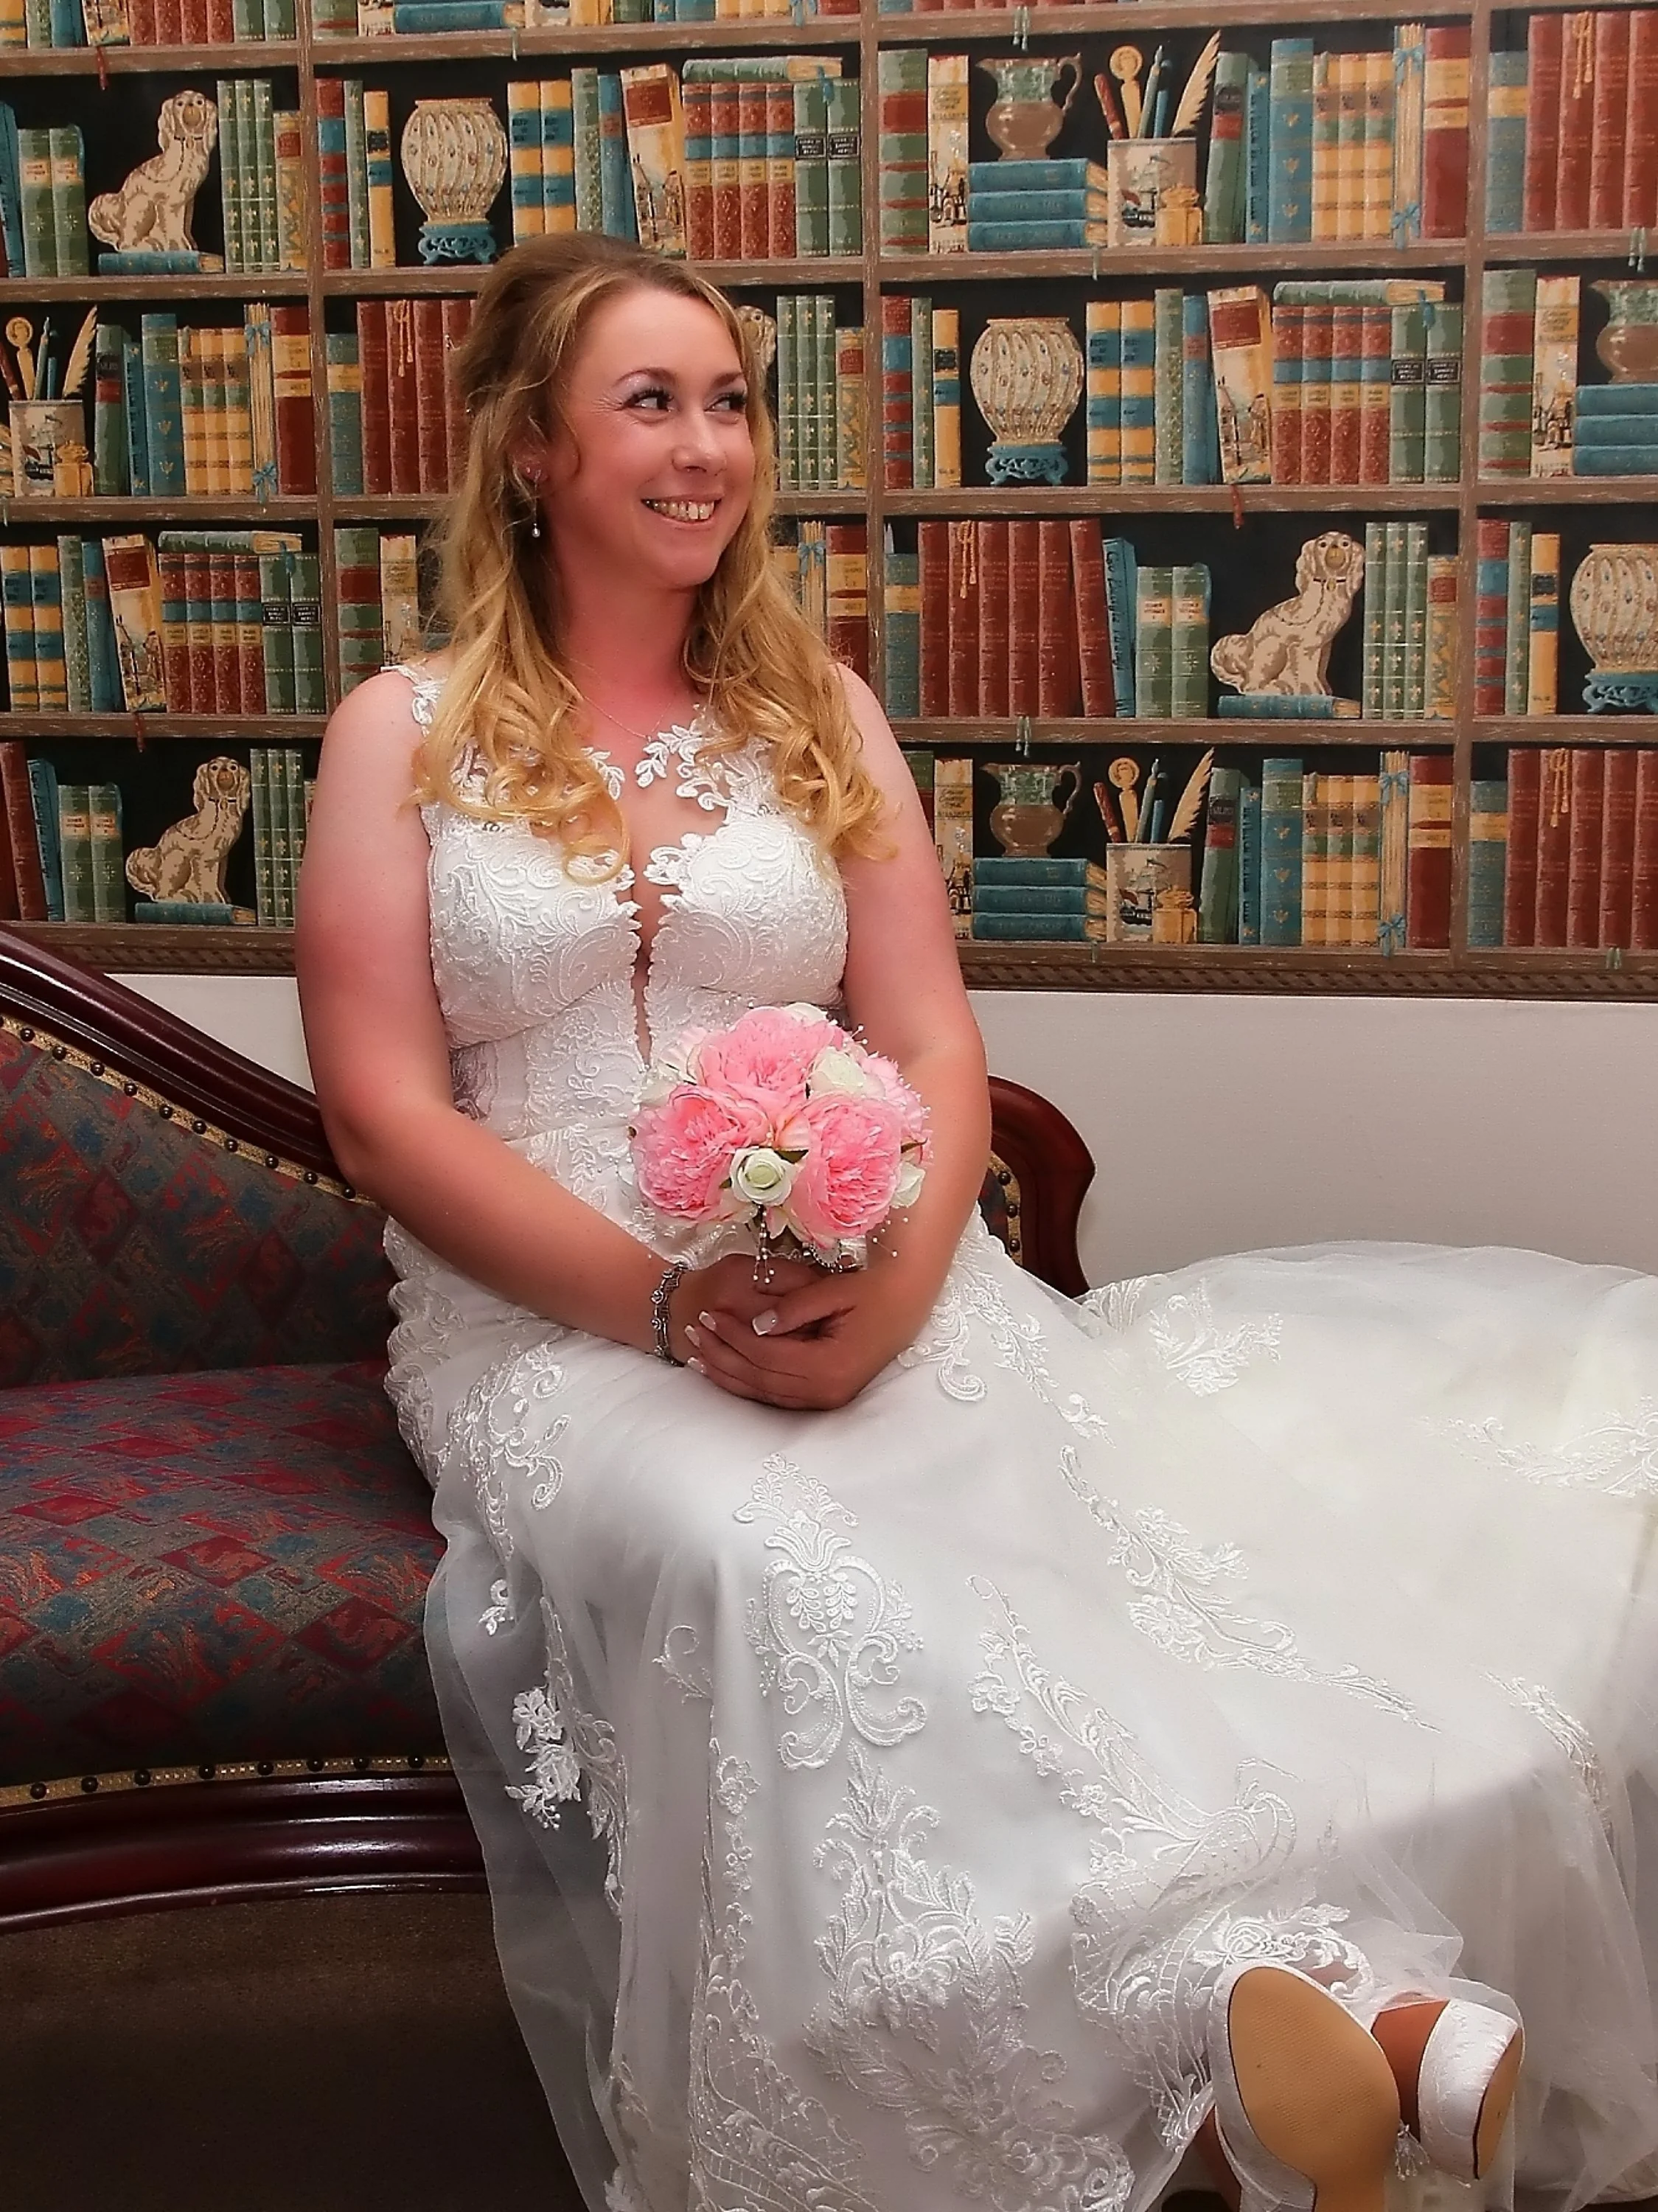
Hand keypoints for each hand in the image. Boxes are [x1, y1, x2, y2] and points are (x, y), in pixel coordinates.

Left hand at [683, 1261, 929, 1411]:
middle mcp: (827, 1390)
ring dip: (729, 1374)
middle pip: (760, 1378)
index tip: (708, 1314)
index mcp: (830, 1365)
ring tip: (697, 1356)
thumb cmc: (875, 1291)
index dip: (733, 1336)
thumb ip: (794, 1307)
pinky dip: (749, 1384)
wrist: (909, 1304)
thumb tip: (757, 1323)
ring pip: (765, 1393)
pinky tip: (727, 1372)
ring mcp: (828, 1398)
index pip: (767, 1354)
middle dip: (723, 1356)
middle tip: (693, 1331)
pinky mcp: (828, 1396)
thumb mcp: (835, 1290)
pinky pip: (778, 1396)